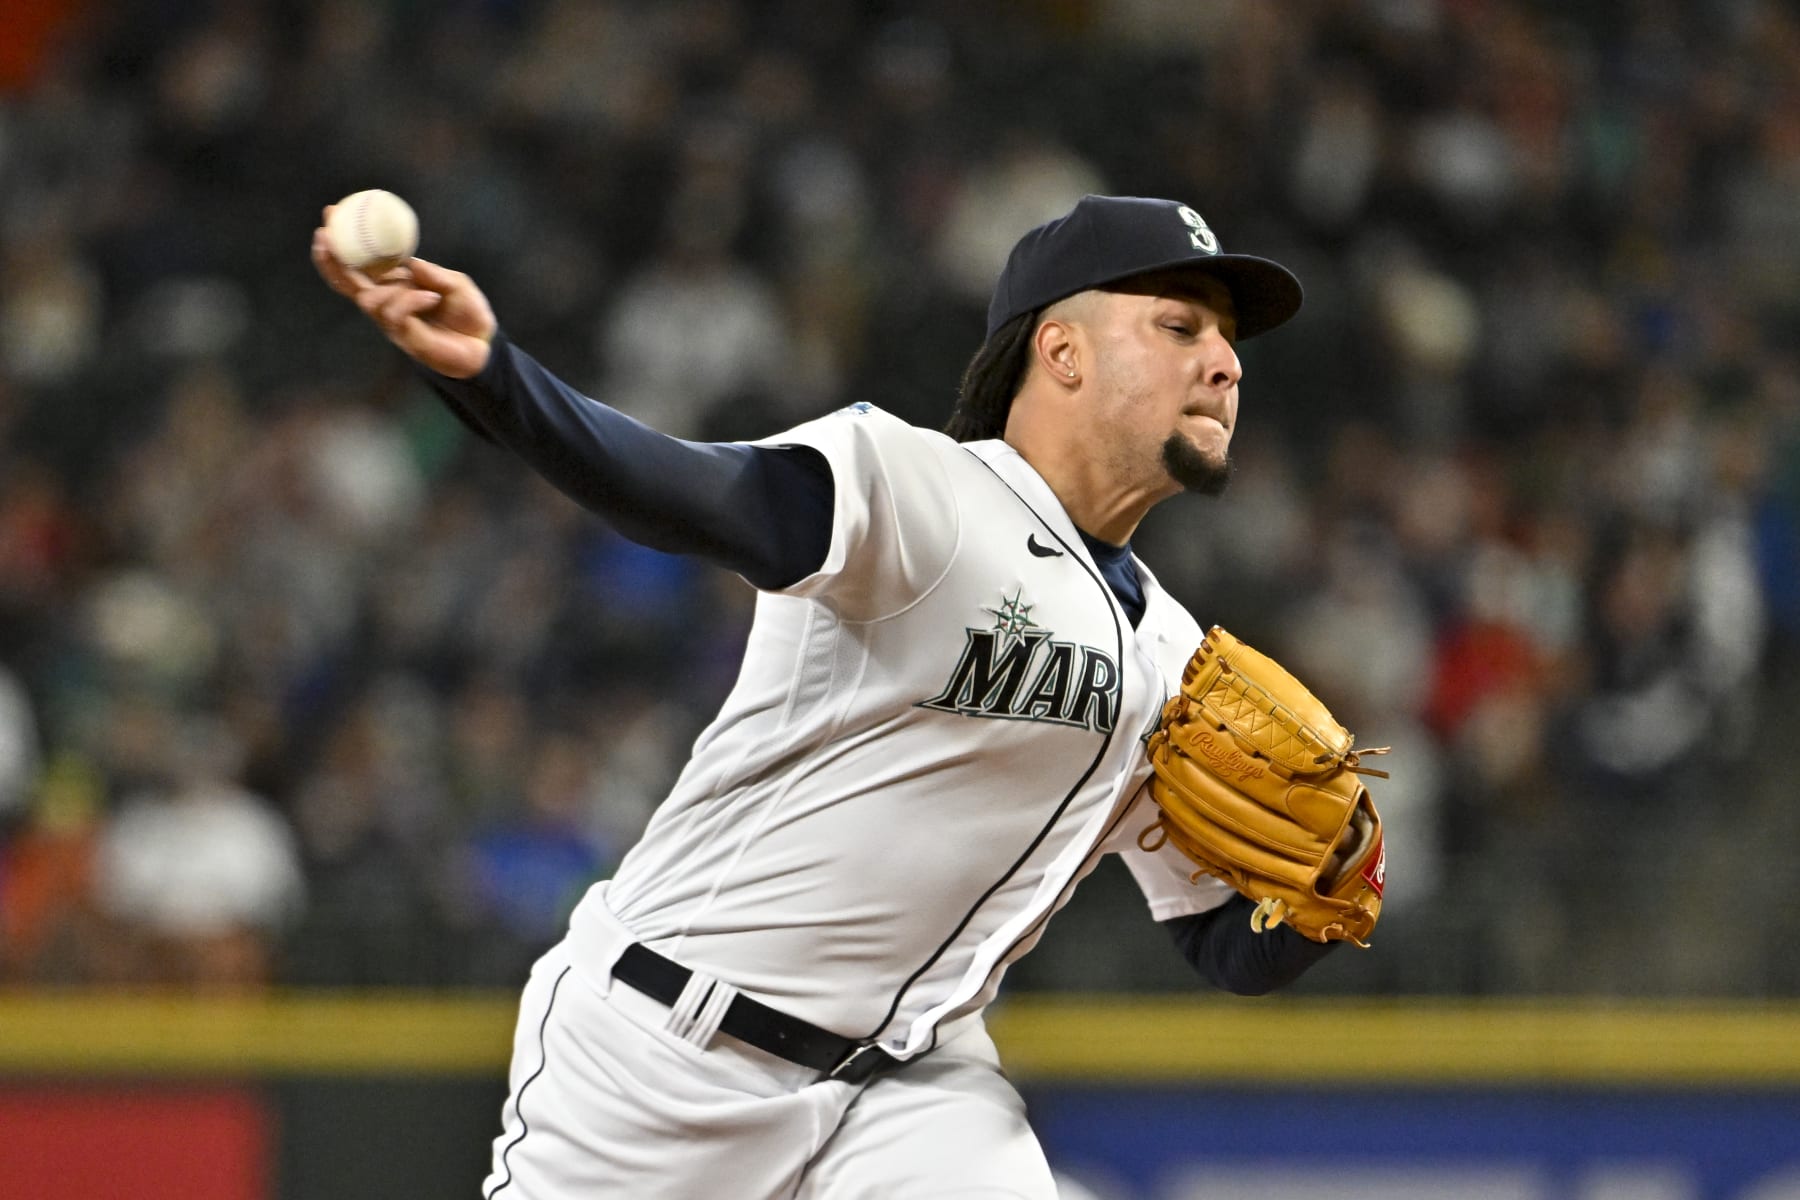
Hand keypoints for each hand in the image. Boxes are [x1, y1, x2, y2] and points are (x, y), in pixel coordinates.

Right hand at [312, 207, 496, 378]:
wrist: (484, 346)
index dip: (342, 240)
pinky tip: (432, 298)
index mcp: (395, 284)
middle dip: (330, 258)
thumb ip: (433, 273)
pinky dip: (411, 301)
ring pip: (369, 300)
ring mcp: (392, 322)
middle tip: (324, 234)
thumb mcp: (455, 283)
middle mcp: (387, 302)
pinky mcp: (403, 338)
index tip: (331, 211)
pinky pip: (394, 315)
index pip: (361, 262)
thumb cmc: (468, 312)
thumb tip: (410, 262)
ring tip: (420, 287)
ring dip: (390, 288)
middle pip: (347, 283)